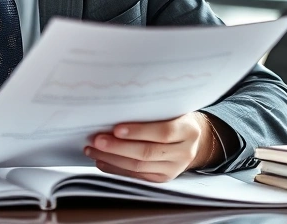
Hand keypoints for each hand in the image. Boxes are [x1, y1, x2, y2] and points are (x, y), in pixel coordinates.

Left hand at [84, 112, 217, 182]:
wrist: (193, 139)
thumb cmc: (175, 117)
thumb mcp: (172, 109)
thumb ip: (153, 110)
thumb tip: (116, 108)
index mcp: (189, 130)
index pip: (163, 132)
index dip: (139, 131)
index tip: (116, 128)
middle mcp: (185, 152)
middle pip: (147, 152)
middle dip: (118, 147)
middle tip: (96, 139)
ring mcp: (174, 168)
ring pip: (139, 167)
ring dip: (112, 159)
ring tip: (92, 149)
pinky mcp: (163, 178)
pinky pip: (136, 176)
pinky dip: (116, 169)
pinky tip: (101, 160)